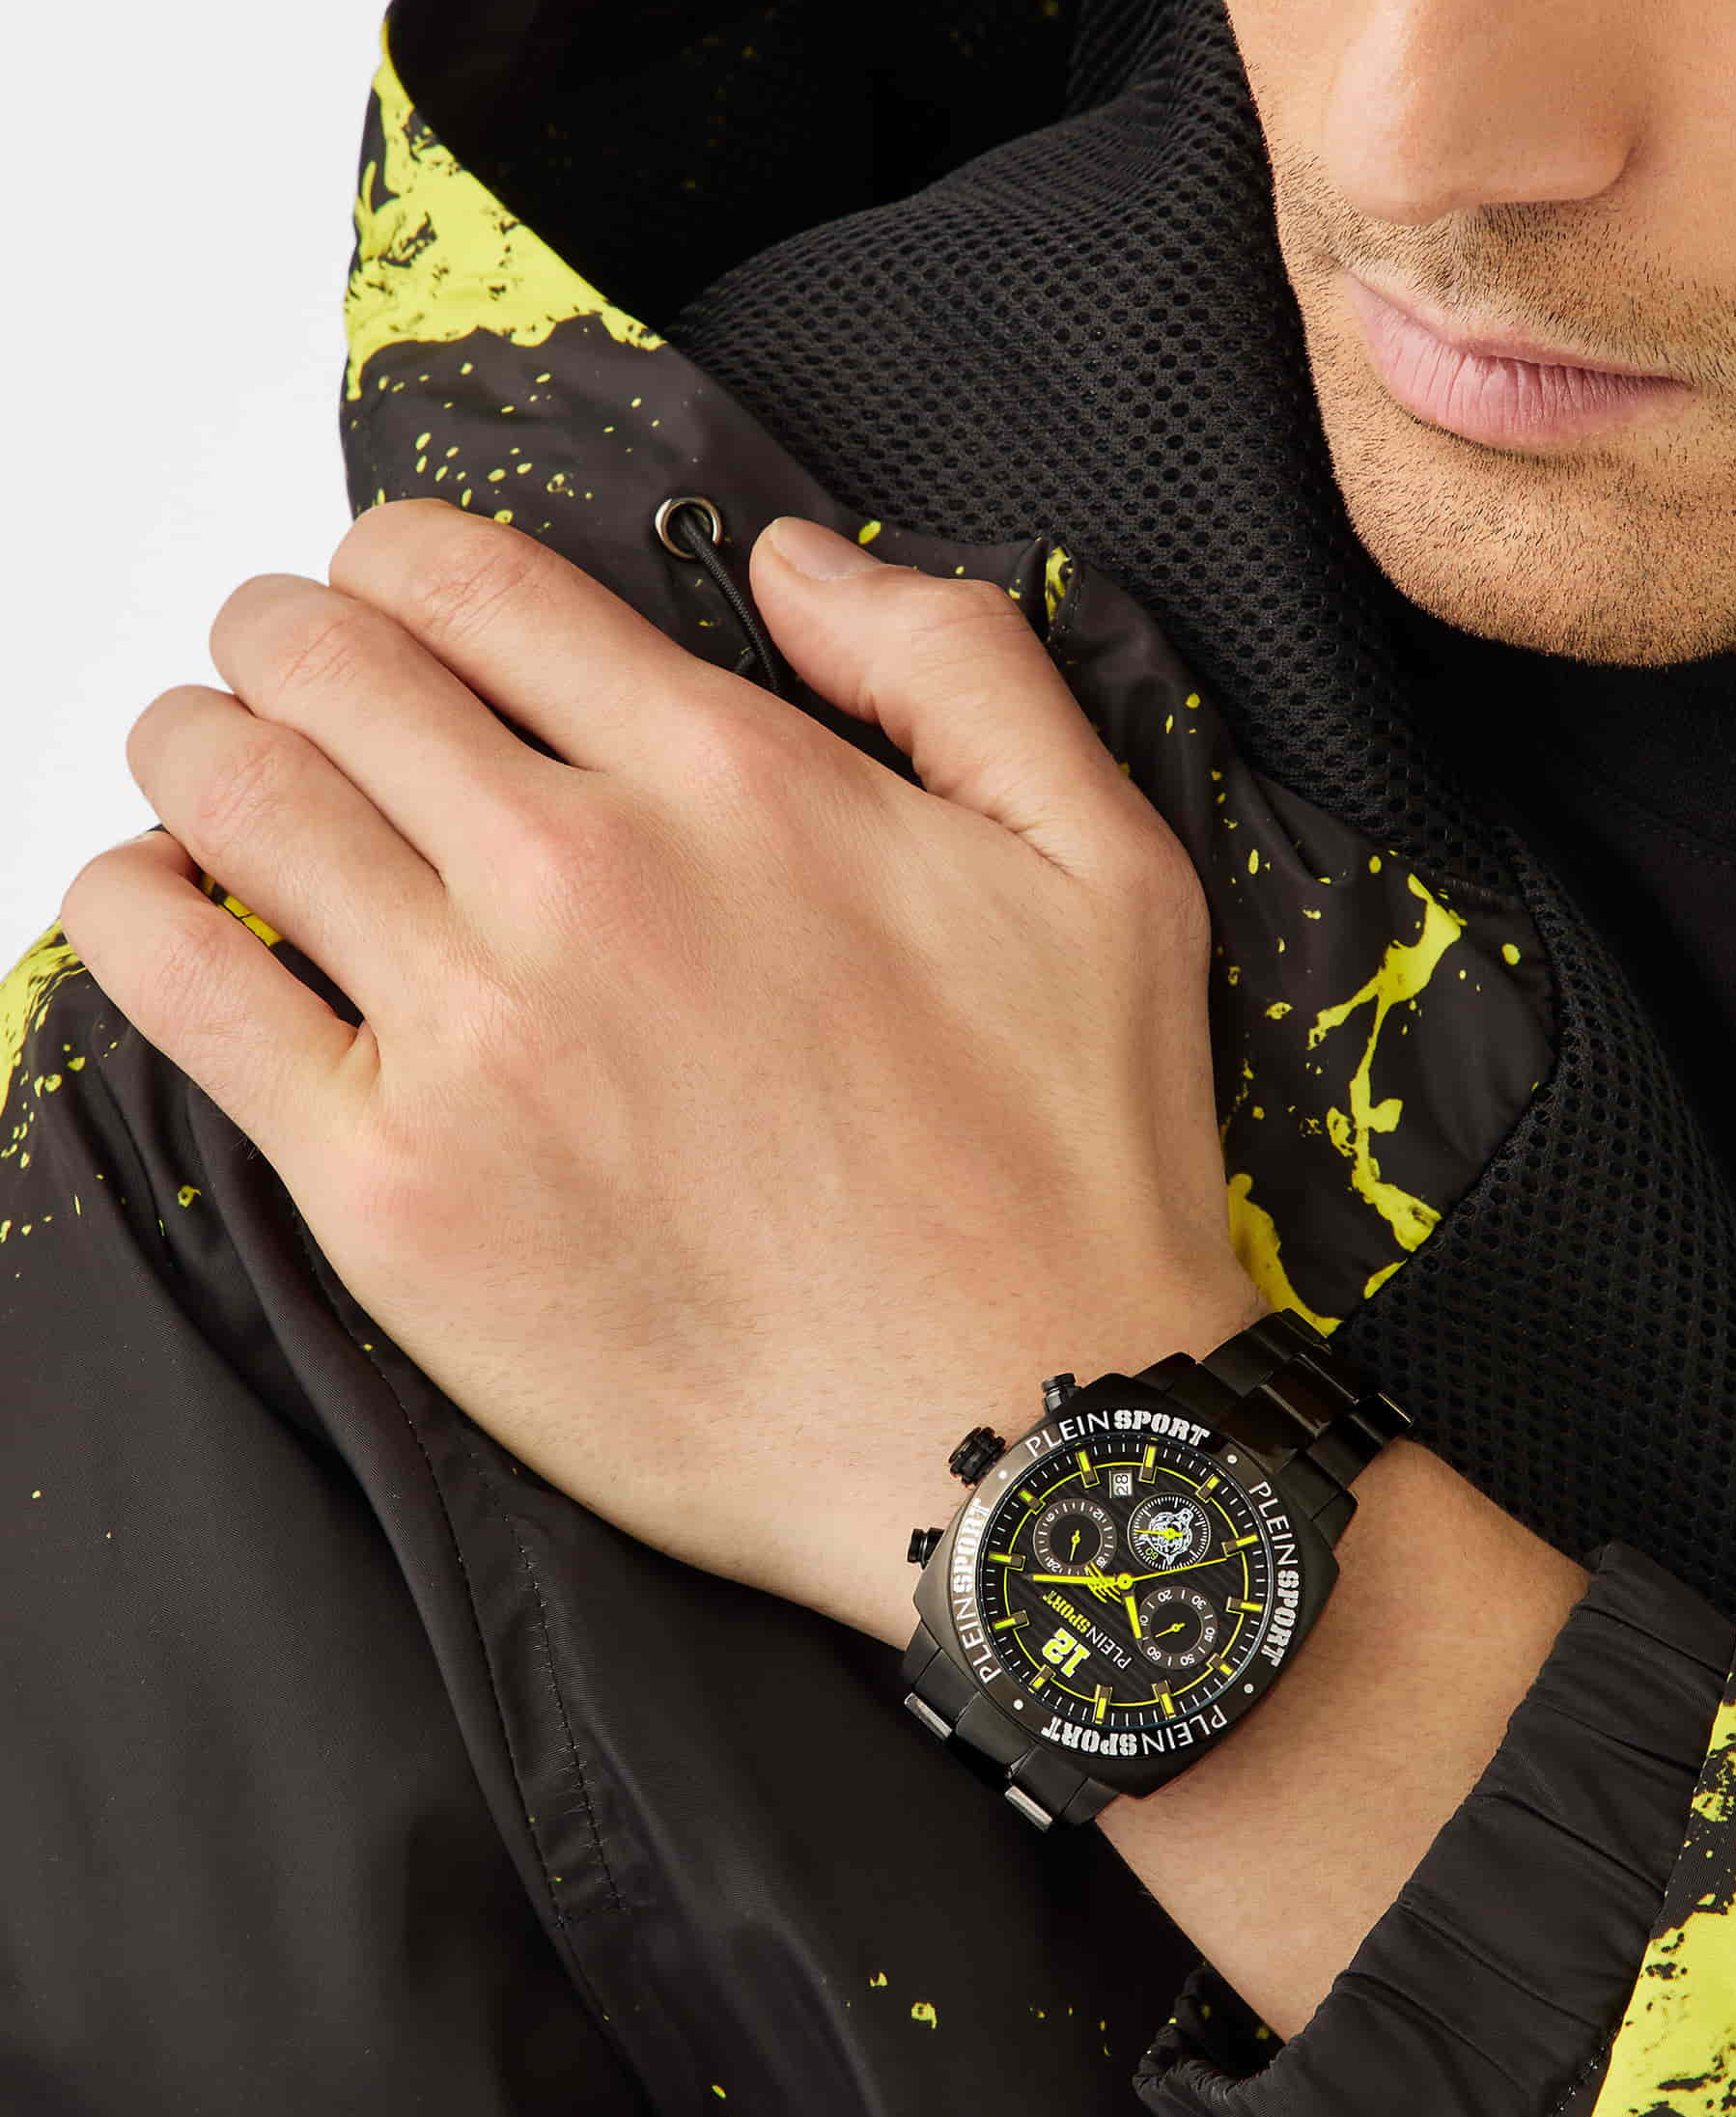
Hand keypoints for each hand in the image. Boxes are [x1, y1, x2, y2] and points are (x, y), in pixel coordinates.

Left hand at [62, 499, 1265, 1649]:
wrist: (1025, 1442)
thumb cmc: (1073, 1178)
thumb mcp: (1109, 868)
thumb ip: (956, 664)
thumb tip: (780, 558)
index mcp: (732, 780)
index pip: (462, 581)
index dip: (391, 566)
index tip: (388, 610)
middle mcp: (581, 881)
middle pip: (318, 665)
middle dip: (281, 646)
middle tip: (292, 692)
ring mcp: (473, 1037)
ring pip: (229, 797)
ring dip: (198, 755)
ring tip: (216, 785)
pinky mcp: (396, 1193)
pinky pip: (178, 989)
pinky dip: (130, 911)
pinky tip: (155, 905)